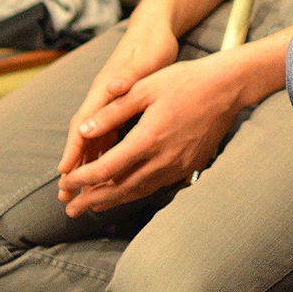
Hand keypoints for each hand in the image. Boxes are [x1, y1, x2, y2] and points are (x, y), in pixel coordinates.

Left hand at [55, 45, 262, 214]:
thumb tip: (82, 130)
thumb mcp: (144, 88)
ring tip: (92, 207)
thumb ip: (112, 112)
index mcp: (147, 138)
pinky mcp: (190, 166)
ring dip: (113, 201)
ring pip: (139, 191)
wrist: (228, 87)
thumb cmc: (185, 81)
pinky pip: (157, 185)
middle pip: (120, 188)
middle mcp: (163, 159)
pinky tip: (126, 193)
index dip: (82, 179)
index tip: (64, 183)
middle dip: (92, 200)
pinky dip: (136, 192)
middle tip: (71, 210)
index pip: (106, 168)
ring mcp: (179, 165)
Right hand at [58, 8, 180, 179]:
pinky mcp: (119, 107)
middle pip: (83, 137)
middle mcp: (102, 99)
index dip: (74, 148)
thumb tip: (112, 86)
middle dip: (74, 166)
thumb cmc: (151, 45)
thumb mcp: (143, 61)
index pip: (84, 123)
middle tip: (64, 195)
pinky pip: (106, 137)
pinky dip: (102, 156)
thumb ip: (128, 75)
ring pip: (94, 140)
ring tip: (79, 194)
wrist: (155, 30)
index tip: (65, 172)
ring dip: (86, 166)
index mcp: (104, 90)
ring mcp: (109, 104)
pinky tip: (104, 175)